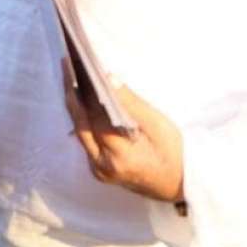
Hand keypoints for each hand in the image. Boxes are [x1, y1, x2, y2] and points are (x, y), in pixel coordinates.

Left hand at [61, 59, 184, 202]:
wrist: (179, 184)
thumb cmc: (173, 154)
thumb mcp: (158, 125)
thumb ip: (130, 102)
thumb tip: (109, 78)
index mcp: (120, 157)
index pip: (95, 118)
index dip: (84, 91)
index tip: (77, 65)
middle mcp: (103, 166)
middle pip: (80, 123)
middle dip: (72, 91)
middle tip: (67, 62)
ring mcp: (98, 169)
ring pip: (79, 129)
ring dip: (75, 101)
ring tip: (71, 73)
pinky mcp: (97, 167)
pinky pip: (85, 136)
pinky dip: (83, 115)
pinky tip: (81, 94)